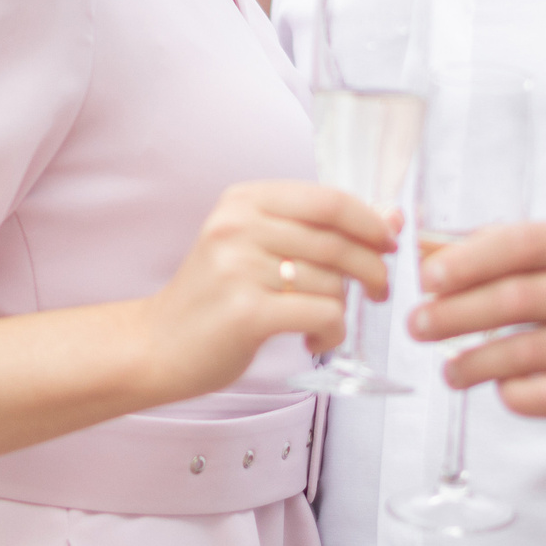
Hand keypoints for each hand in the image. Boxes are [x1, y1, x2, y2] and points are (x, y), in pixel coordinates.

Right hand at [133, 180, 395, 402]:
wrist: (154, 345)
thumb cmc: (213, 300)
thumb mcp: (255, 249)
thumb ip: (316, 233)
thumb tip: (391, 219)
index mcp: (242, 201)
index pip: (328, 200)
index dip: (369, 221)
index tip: (387, 243)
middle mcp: (238, 226)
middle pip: (337, 240)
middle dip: (372, 268)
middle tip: (379, 290)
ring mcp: (239, 268)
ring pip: (333, 282)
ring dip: (343, 310)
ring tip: (322, 324)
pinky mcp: (246, 312)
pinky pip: (322, 314)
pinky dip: (332, 333)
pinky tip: (315, 341)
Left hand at [412, 221, 545, 424]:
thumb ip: (521, 250)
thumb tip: (437, 254)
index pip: (525, 244)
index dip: (469, 260)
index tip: (428, 278)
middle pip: (519, 299)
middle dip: (456, 314)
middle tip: (419, 325)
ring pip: (528, 353)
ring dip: (475, 362)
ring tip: (450, 369)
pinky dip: (513, 393)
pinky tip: (497, 388)